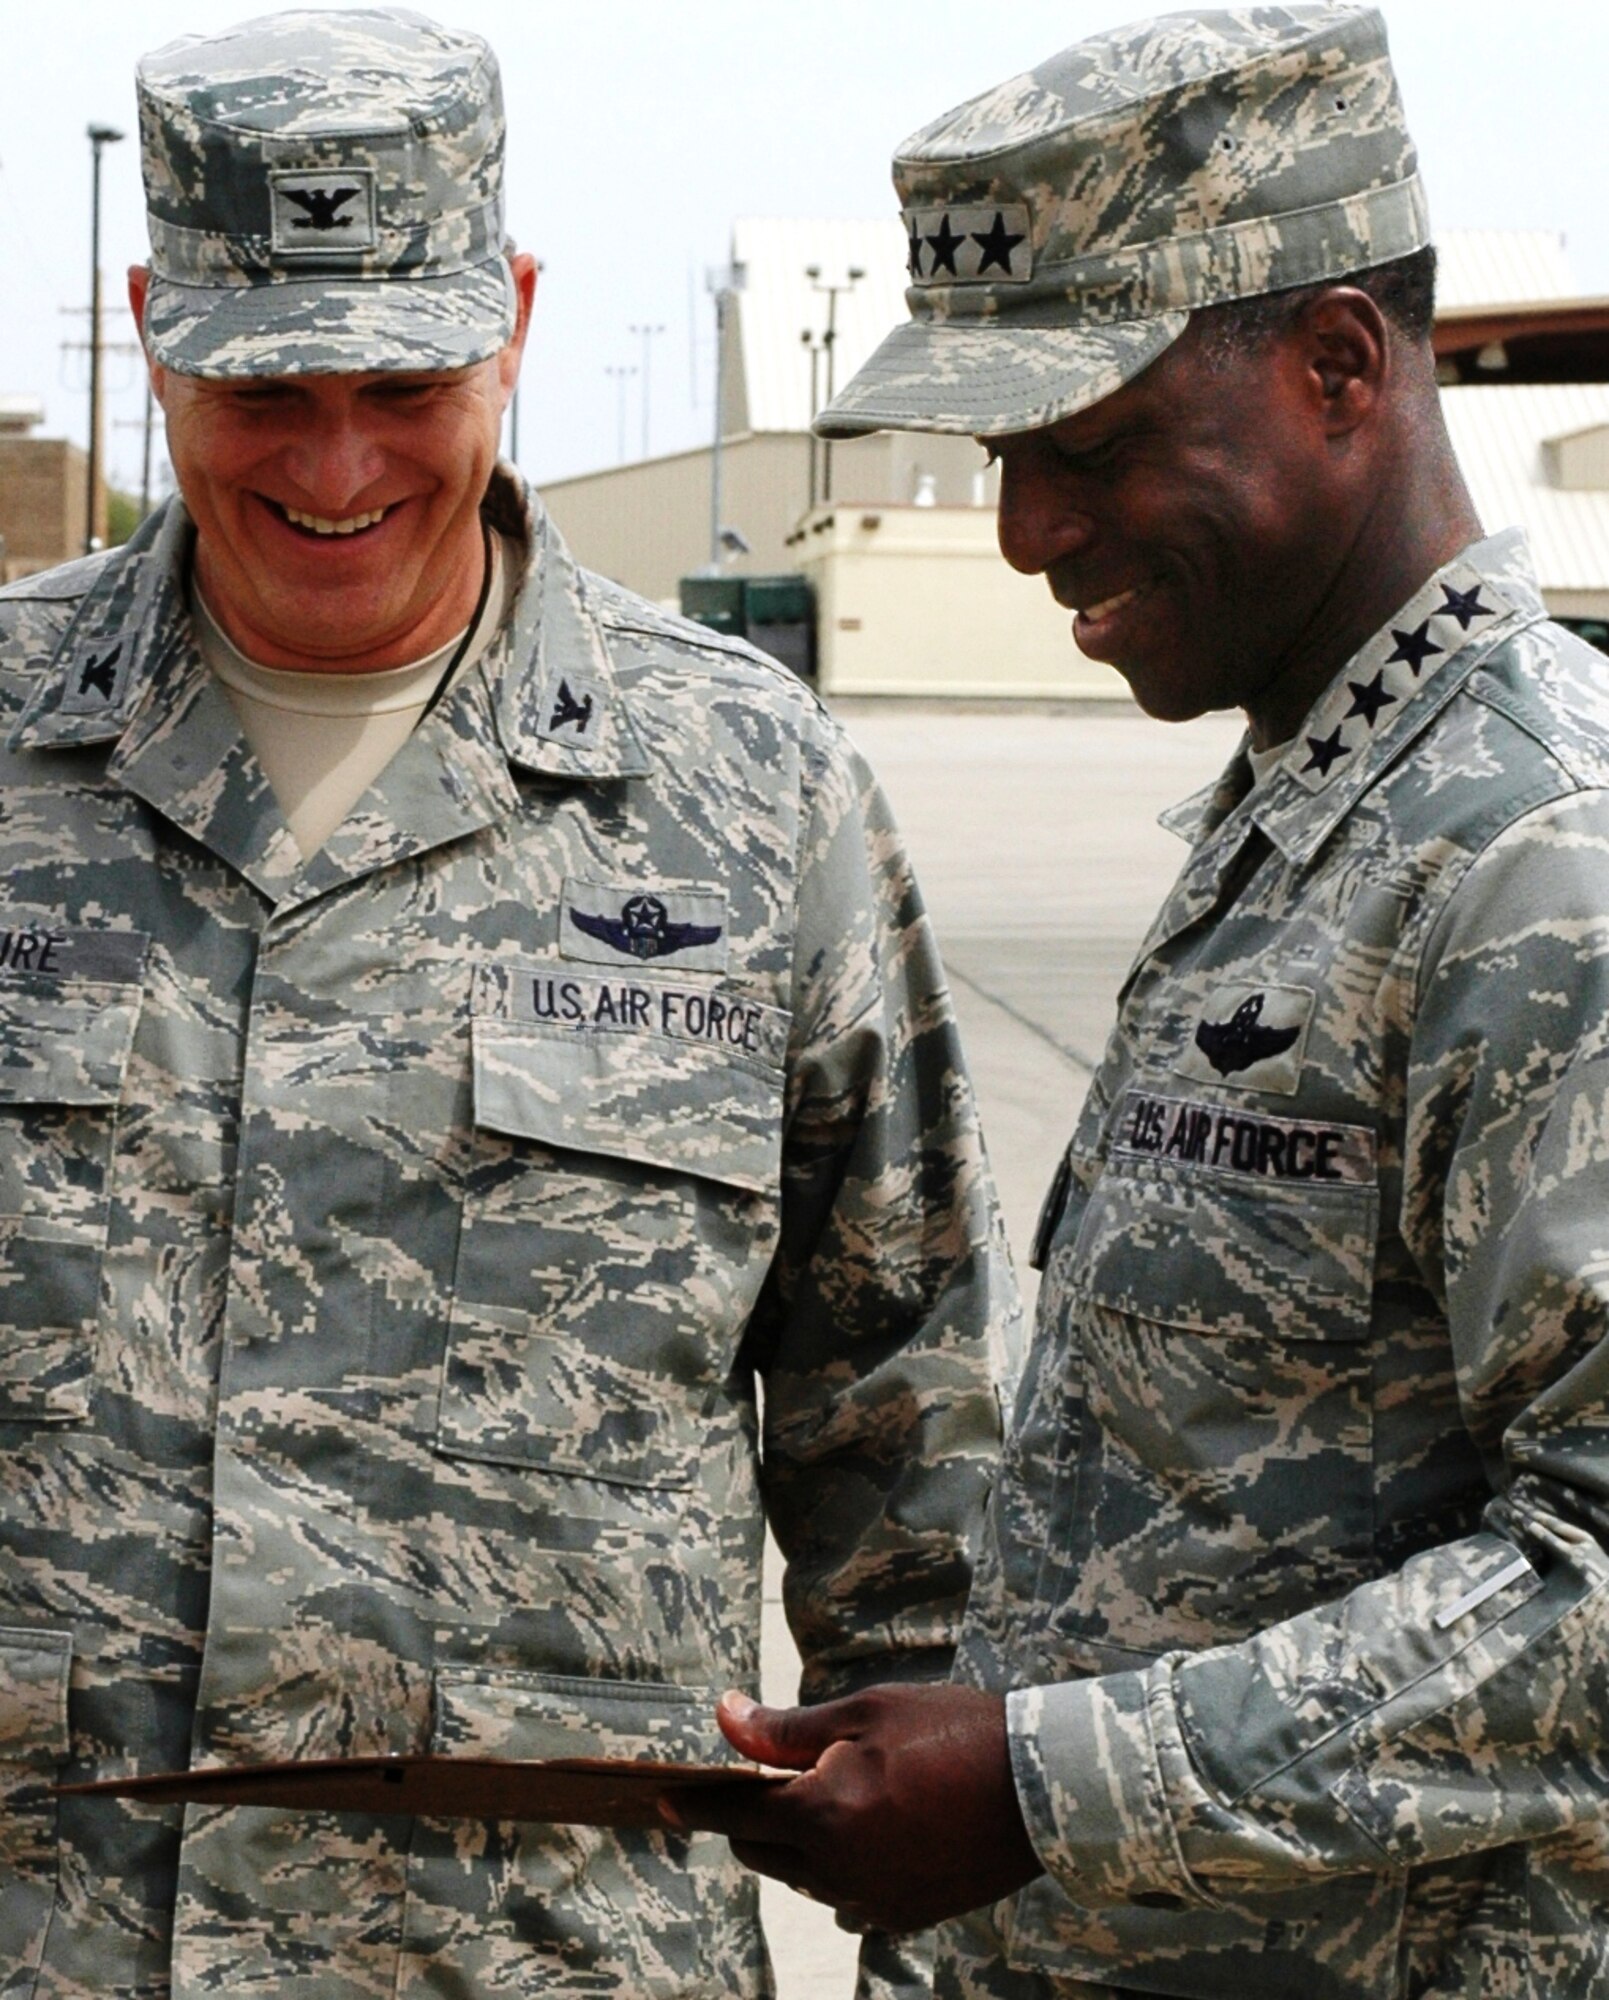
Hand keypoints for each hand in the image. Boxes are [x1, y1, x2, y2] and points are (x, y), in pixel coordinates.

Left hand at [660, 1682, 1042, 1933]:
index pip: (733, 1815)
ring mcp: (872, 1901)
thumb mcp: (864, 1712)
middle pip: (763, 1851)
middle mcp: (837, 1871)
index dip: (692, 1806)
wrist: (1038, 1787)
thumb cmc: (949, 1732)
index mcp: (821, 1815)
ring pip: (803, 1876)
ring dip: (799, 1842)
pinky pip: (846, 1896)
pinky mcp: (904, 1915)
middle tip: (765, 1778)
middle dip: (753, 1817)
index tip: (658, 1800)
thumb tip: (725, 1717)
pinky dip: (840, 1866)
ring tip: (836, 1793)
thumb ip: (786, 1729)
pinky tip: (872, 1828)